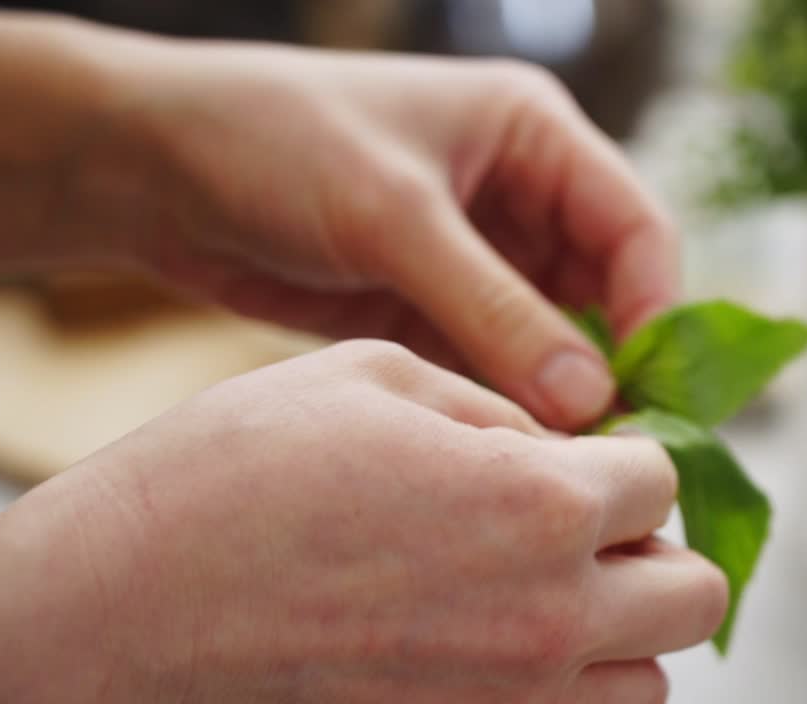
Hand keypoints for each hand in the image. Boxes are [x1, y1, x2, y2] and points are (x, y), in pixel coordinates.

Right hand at [0, 341, 726, 703]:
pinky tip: (500, 656)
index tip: (584, 464)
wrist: (118, 617)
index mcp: (536, 503)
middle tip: (583, 534)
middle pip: (694, 596)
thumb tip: (558, 443)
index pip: (664, 482)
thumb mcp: (375, 381)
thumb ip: (496, 410)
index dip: (624, 461)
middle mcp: (547, 620)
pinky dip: (566, 698)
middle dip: (650, 553)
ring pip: (649, 685)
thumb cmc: (229, 482)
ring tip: (539, 599)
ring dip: (617, 635)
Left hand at [84, 32, 676, 428]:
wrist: (153, 167)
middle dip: (610, 365)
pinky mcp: (430, 305)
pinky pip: (493, 363)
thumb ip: (493, 309)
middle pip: (605, 292)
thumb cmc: (275, 143)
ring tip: (559, 467)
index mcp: (532, 135)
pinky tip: (505, 456)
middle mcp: (519, 195)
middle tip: (611, 451)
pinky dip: (504, 407)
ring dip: (557, 396)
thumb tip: (589, 402)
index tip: (645, 395)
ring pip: (552, 338)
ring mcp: (476, 256)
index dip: (652, 310)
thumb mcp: (393, 217)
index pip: (635, 226)